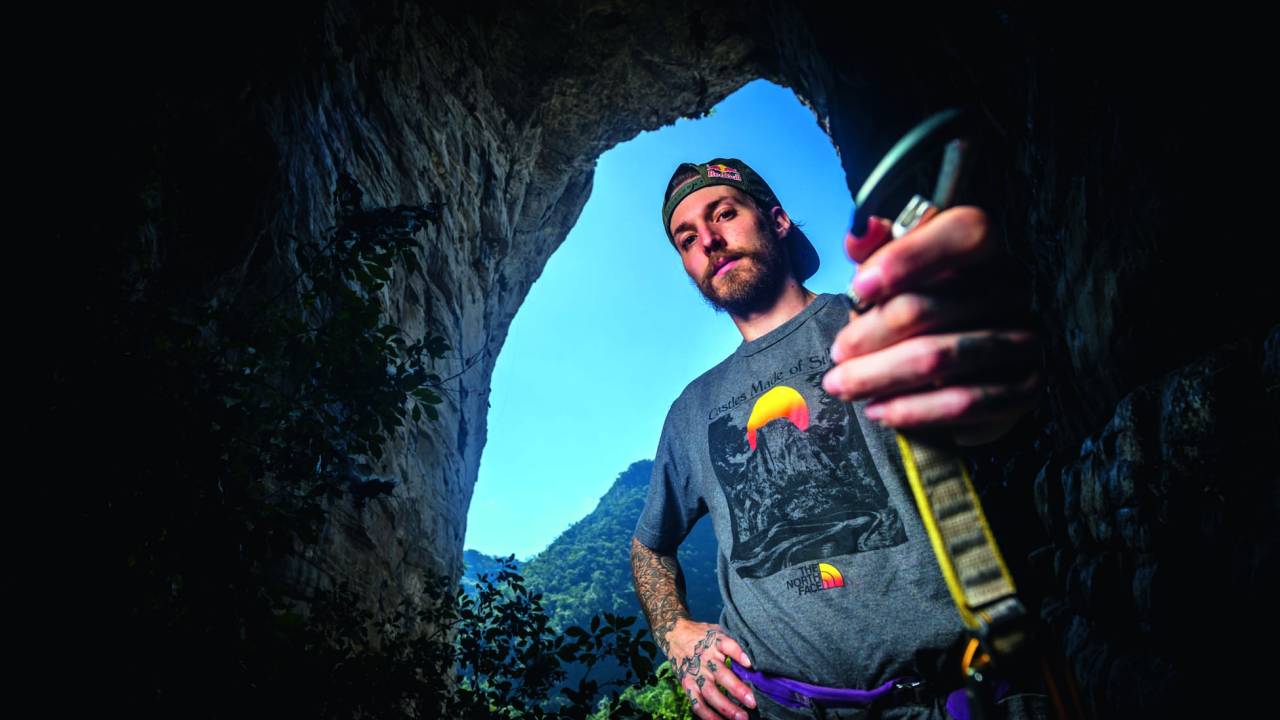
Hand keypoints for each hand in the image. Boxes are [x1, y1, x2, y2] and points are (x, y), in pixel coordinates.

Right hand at [665, 618, 756, 719]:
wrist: (674, 634)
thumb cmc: (703, 635)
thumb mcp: (718, 630)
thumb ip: (734, 641)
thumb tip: (758, 654)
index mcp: (714, 641)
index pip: (727, 645)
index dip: (738, 654)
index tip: (750, 663)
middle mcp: (705, 658)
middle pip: (721, 674)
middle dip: (737, 689)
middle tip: (753, 702)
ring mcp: (695, 673)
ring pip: (710, 693)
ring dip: (726, 707)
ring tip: (742, 717)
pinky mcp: (687, 684)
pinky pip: (697, 703)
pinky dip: (708, 715)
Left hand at [821, 207, 1040, 443]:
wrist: (948, 379)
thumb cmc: (909, 316)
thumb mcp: (888, 279)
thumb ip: (874, 251)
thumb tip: (859, 231)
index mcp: (982, 247)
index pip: (965, 232)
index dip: (910, 257)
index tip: (859, 288)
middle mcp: (1013, 286)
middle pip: (935, 305)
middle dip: (872, 333)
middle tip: (837, 353)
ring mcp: (1024, 337)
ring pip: (942, 357)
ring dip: (880, 375)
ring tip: (842, 386)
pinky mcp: (1025, 387)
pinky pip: (965, 401)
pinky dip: (914, 409)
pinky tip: (878, 410)